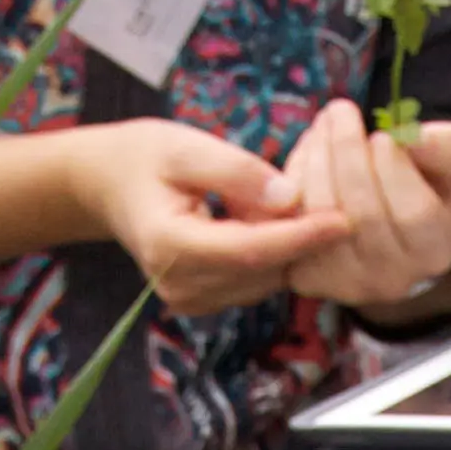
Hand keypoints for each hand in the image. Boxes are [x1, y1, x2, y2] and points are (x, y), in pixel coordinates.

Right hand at [66, 119, 336, 318]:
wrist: (106, 185)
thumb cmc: (144, 158)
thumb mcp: (186, 147)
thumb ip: (237, 172)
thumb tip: (291, 198)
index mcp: (170, 246)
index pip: (250, 251)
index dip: (300, 237)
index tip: (344, 219)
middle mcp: (179, 286)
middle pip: (263, 269)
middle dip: (298, 237)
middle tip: (319, 193)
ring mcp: (189, 301)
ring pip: (264, 279)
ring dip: (285, 245)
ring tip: (275, 200)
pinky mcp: (202, 302)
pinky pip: (255, 281)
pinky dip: (271, 254)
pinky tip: (261, 220)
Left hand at [283, 99, 450, 315]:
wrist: (385, 235)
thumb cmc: (419, 190)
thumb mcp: (445, 163)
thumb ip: (441, 147)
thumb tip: (408, 138)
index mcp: (434, 253)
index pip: (413, 214)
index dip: (394, 169)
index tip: (381, 135)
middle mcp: (391, 281)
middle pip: (361, 212)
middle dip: (347, 151)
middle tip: (340, 110)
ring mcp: (345, 285)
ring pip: (321, 214)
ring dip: (316, 158)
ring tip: (324, 124)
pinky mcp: (307, 278)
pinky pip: (294, 222)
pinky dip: (295, 180)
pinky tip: (310, 155)